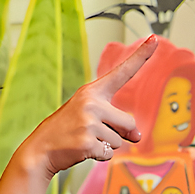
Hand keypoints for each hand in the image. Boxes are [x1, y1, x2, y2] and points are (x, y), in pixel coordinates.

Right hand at [14, 36, 159, 177]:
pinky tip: (81, 149)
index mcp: (93, 91)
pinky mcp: (87, 142)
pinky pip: (109, 153)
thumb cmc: (67, 130)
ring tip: (83, 139)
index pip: (122, 71)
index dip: (141, 55)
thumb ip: (116, 122)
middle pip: (129, 122)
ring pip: (119, 140)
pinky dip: (99, 155)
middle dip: (118, 133)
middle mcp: (91, 102)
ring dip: (106, 145)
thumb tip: (137, 136)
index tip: (154, 38)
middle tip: (91, 132)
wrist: (40, 149)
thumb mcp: (90, 118)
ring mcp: (88, 121)